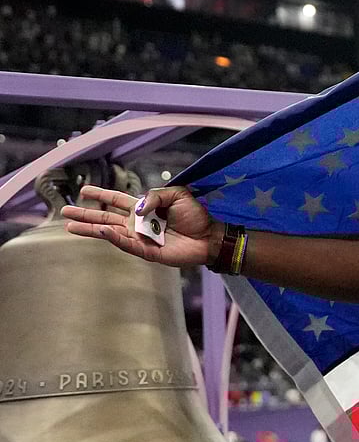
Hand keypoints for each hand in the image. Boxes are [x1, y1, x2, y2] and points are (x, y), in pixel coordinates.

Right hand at [63, 184, 216, 267]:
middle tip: (65, 211)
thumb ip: (154, 196)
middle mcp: (138, 224)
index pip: (117, 200)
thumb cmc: (196, 215)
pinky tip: (102, 232)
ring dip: (91, 229)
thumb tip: (135, 207)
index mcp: (144, 209)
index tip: (84, 190)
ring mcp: (140, 238)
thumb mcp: (177, 195)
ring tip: (71, 226)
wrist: (210, 235)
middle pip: (106, 217)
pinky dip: (114, 238)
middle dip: (86, 215)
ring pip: (110, 233)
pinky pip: (127, 245)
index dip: (101, 195)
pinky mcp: (147, 252)